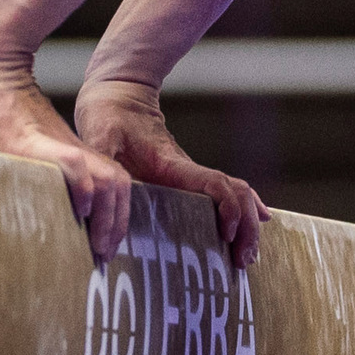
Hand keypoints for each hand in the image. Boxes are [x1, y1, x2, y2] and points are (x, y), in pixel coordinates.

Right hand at [0, 39, 136, 264]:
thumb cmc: (1, 117)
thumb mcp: (26, 154)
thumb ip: (39, 177)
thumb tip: (30, 215)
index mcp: (75, 156)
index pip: (114, 188)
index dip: (115, 221)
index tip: (105, 250)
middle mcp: (75, 152)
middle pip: (119, 188)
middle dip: (115, 227)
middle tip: (105, 256)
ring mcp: (60, 146)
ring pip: (109, 181)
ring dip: (107, 217)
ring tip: (98, 244)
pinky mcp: (41, 143)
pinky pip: (76, 166)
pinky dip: (84, 188)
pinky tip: (80, 208)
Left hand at [74, 76, 264, 267]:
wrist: (119, 95)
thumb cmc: (108, 117)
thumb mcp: (99, 138)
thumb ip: (100, 165)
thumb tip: (98, 196)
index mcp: (172, 164)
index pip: (214, 183)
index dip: (227, 208)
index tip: (227, 235)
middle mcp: (189, 170)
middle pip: (236, 192)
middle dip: (247, 225)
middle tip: (244, 260)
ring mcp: (191, 174)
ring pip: (236, 193)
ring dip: (248, 223)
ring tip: (247, 256)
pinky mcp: (187, 178)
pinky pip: (225, 192)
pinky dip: (243, 209)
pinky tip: (256, 225)